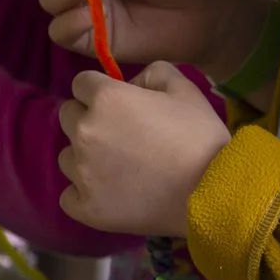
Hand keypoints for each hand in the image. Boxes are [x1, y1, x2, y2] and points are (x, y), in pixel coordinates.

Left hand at [57, 64, 230, 235]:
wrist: (212, 192)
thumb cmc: (200, 137)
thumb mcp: (186, 90)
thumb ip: (153, 73)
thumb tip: (131, 83)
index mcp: (106, 99)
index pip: (82, 83)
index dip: (101, 90)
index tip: (120, 103)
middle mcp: (84, 132)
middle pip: (68, 116)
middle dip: (89, 119)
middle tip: (122, 134)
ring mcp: (81, 173)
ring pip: (67, 156)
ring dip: (86, 156)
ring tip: (119, 167)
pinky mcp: (85, 207)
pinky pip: (69, 195)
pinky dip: (85, 192)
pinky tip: (110, 192)